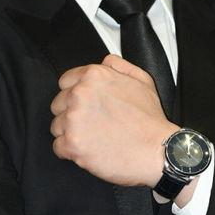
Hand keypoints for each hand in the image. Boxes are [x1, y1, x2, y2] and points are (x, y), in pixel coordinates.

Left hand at [50, 54, 175, 185]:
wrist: (158, 150)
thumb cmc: (150, 119)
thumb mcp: (142, 79)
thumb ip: (118, 65)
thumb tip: (104, 62)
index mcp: (94, 76)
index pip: (65, 82)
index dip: (74, 95)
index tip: (85, 106)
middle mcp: (80, 94)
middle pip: (58, 104)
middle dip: (71, 114)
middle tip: (91, 124)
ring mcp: (74, 119)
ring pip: (56, 126)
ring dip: (71, 133)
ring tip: (93, 138)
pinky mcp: (72, 144)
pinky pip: (58, 147)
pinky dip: (70, 151)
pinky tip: (89, 150)